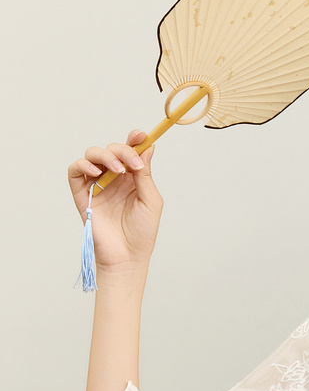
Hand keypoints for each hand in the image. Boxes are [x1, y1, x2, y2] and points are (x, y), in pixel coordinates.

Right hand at [67, 128, 163, 272]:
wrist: (127, 255)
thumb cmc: (142, 232)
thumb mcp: (151, 200)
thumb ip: (146, 174)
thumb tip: (147, 148)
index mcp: (132, 178)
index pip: (130, 151)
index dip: (134, 140)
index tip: (141, 135)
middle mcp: (113, 178)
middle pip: (112, 149)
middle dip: (123, 150)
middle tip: (133, 165)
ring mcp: (97, 184)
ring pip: (93, 154)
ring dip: (106, 156)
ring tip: (118, 171)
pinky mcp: (82, 194)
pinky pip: (76, 170)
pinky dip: (83, 164)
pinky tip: (96, 171)